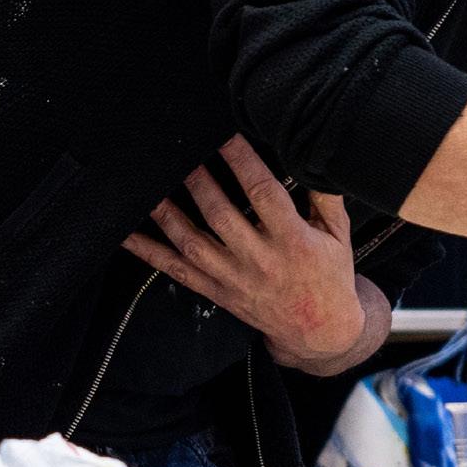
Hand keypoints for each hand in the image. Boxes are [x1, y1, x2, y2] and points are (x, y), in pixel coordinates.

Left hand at [123, 135, 373, 371]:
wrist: (319, 332)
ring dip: (167, 211)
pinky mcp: (216, 291)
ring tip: (151, 183)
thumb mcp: (339, 235)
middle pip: (220, 214)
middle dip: (198, 180)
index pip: (262, 193)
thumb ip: (326, 196)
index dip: (241, 160)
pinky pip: (176, 270)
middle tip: (181, 150)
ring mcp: (233, 277)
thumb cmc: (329, 277)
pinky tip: (127, 235)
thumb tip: (311, 155)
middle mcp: (259, 259)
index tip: (225, 135)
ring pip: (192, 242)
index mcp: (292, 240)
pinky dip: (148, 252)